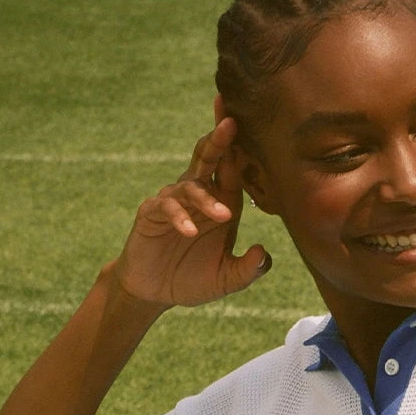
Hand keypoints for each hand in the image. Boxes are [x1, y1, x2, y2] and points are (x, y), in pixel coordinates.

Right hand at [112, 116, 270, 306]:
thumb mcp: (227, 279)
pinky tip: (188, 231)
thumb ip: (249, 269)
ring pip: (190, 186)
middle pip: (209, 159)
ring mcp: (174, 201)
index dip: (241, 148)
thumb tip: (263, 253)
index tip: (251, 124)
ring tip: (222, 216)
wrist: (156, 291)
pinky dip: (178, 217)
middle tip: (231, 123)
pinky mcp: (152, 213)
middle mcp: (199, 196)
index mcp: (223, 204)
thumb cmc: (194, 279)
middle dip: (220, 141)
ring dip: (206, 199)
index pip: (233, 169)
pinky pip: (166, 207)